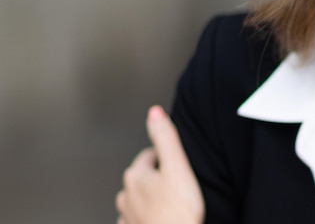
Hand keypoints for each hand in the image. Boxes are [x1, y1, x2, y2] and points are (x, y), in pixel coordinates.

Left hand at [116, 105, 204, 223]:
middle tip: (177, 182)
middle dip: (156, 177)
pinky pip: (136, 219)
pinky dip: (146, 217)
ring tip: (169, 201)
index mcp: (136, 175)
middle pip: (142, 178)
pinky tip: (160, 218)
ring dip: (150, 198)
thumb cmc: (178, 211)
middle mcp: (126, 195)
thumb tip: (155, 112)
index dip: (166, 158)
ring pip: (137, 200)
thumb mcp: (178, 166)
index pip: (149, 156)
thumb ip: (165, 137)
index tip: (177, 164)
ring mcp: (127, 216)